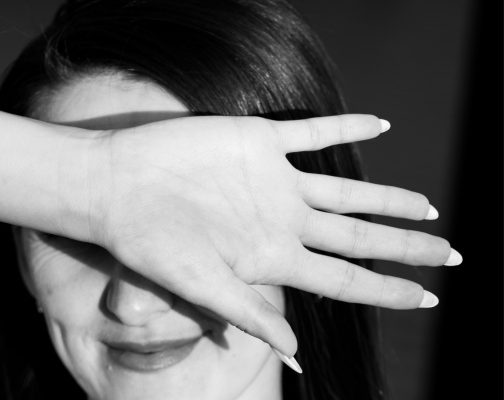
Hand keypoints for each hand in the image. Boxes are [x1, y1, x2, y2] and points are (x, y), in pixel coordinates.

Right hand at [83, 114, 455, 356]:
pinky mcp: (258, 142)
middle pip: (358, 235)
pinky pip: (312, 132)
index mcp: (274, 258)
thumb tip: (295, 357)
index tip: (429, 298)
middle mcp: (282, 221)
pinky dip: (346, 126)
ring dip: (387, 195)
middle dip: (406, 245)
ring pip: (346, 189)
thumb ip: (250, 315)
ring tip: (427, 205)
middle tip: (451, 253)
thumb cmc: (150, 243)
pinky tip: (380, 123)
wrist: (116, 186)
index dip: (388, 289)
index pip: (345, 278)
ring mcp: (274, 181)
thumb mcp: (202, 285)